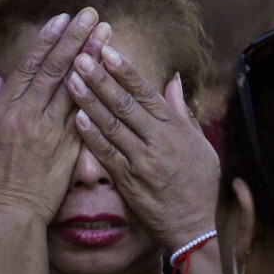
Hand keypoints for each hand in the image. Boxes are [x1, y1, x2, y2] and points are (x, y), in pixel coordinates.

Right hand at [0, 7, 100, 223]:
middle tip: (92, 16)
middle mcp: (29, 116)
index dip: (47, 40)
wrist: (9, 214)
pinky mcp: (69, 149)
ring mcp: (51, 132)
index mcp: (5, 109)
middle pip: (56, 70)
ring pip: (75, 88)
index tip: (62, 19)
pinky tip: (111, 77)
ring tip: (107, 37)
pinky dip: (98, 95)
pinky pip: (86, 116)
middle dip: (75, 40)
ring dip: (92, 60)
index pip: (29, 66)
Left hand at [66, 44, 219, 250]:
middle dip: (101, 79)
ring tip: (71, 80)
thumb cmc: (202, 181)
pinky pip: (107, 155)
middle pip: (125, 104)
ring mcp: (143, 162)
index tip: (108, 50)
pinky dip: (92, 136)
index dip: (125, 70)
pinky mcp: (130, 182)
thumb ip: (181, 110)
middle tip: (80, 56)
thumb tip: (172, 80)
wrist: (200, 224)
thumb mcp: (200, 142)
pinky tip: (76, 118)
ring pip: (112, 126)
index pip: (147, 92)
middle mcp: (159, 141)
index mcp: (176, 128)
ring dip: (89, 102)